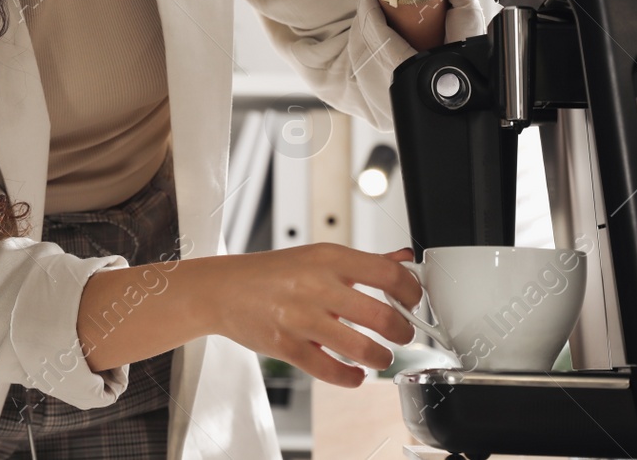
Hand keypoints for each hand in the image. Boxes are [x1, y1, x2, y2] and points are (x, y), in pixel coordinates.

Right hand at [205, 244, 421, 386]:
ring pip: (361, 349)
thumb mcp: (318, 257)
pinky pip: (331, 371)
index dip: (412, 291)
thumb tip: (402, 259)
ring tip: (380, 356)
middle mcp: (316, 286)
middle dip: (403, 333)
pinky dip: (351, 378)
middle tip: (402, 335)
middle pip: (382, 316)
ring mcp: (301, 318)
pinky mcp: (287, 346)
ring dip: (381, 358)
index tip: (413, 301)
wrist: (223, 289)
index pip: (388, 273)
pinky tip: (355, 374)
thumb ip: (364, 261)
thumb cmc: (272, 273)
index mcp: (328, 258)